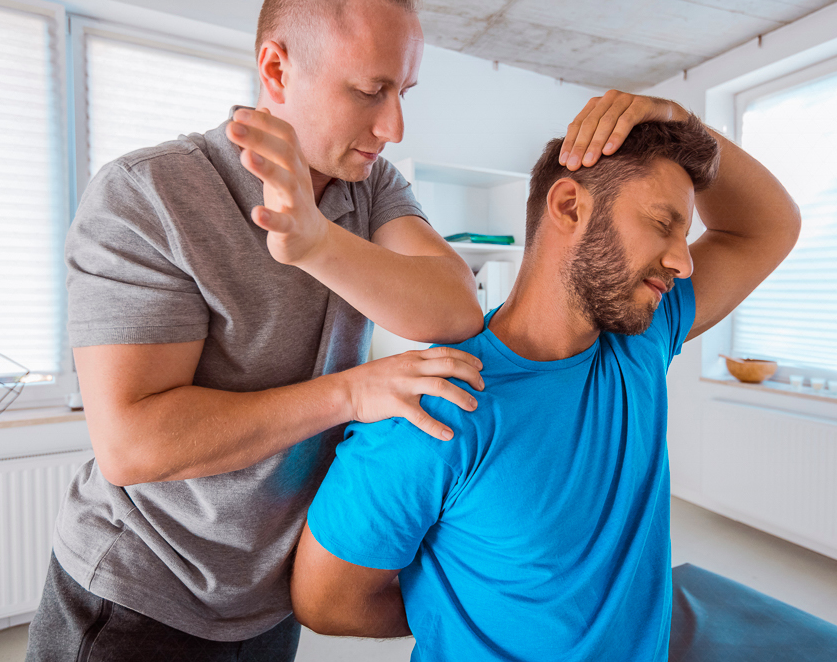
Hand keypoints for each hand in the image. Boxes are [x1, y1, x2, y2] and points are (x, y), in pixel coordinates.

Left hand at [226, 107, 329, 265]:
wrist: (310, 239)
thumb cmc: (290, 197)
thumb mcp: (283, 167)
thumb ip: (272, 140)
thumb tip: (264, 110)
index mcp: (295, 162)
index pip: (286, 134)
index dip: (264, 123)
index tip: (238, 115)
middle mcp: (299, 179)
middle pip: (285, 153)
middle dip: (259, 138)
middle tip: (232, 127)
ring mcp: (297, 204)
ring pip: (286, 184)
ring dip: (267, 169)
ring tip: (246, 158)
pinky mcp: (292, 229)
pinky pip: (283, 223)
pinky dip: (271, 218)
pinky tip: (256, 213)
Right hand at [340, 346, 484, 440]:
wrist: (346, 391)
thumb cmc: (369, 380)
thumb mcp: (395, 363)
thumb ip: (415, 363)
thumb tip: (435, 368)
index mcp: (412, 357)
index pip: (446, 352)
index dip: (467, 358)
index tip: (480, 366)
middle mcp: (411, 367)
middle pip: (450, 366)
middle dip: (471, 375)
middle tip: (482, 386)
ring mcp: (404, 385)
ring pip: (441, 387)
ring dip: (461, 397)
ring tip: (473, 406)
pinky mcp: (396, 404)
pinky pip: (421, 416)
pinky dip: (436, 427)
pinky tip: (448, 435)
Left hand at [559, 91, 689, 170]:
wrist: (671, 121)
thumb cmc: (637, 133)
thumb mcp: (611, 138)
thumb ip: (594, 144)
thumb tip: (572, 166)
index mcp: (597, 105)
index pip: (577, 124)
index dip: (570, 144)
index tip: (564, 163)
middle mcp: (609, 99)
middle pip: (589, 124)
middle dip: (580, 146)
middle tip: (574, 166)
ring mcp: (626, 99)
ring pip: (606, 122)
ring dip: (596, 144)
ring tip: (589, 162)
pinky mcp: (643, 103)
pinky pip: (626, 120)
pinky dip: (617, 136)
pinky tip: (609, 151)